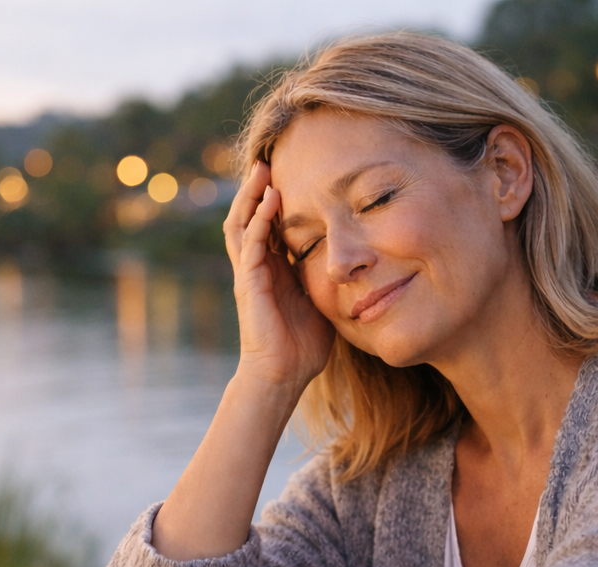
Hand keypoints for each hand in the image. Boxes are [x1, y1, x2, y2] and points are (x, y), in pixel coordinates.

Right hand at [224, 161, 333, 392]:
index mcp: (274, 270)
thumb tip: (356, 263)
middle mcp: (257, 267)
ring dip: (251, 195)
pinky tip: (271, 198)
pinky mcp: (248, 284)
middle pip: (250, 217)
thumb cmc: (304, 346)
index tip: (293, 174)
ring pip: (242, 223)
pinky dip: (259, 218)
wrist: (284, 375)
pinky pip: (251, 243)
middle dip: (257, 188)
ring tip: (262, 168)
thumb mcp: (323, 302)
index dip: (276, 201)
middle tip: (270, 159)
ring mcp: (249, 274)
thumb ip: (329, 279)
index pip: (270, 226)